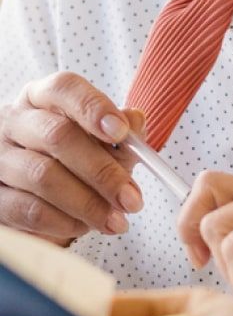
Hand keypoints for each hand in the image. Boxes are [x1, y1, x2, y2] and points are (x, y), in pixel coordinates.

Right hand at [0, 74, 144, 244]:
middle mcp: (15, 121)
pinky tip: (84, 227)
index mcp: (42, 98)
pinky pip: (29, 209)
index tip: (122, 133)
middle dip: (102, 171)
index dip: (94, 108)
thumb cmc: (74, 159)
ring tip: (116, 220)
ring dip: (87, 203)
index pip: (64, 89)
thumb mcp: (101, 141)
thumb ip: (121, 133)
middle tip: (131, 198)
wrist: (37, 196)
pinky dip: (63, 221)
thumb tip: (135, 122)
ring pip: (43, 176)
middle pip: (57, 136)